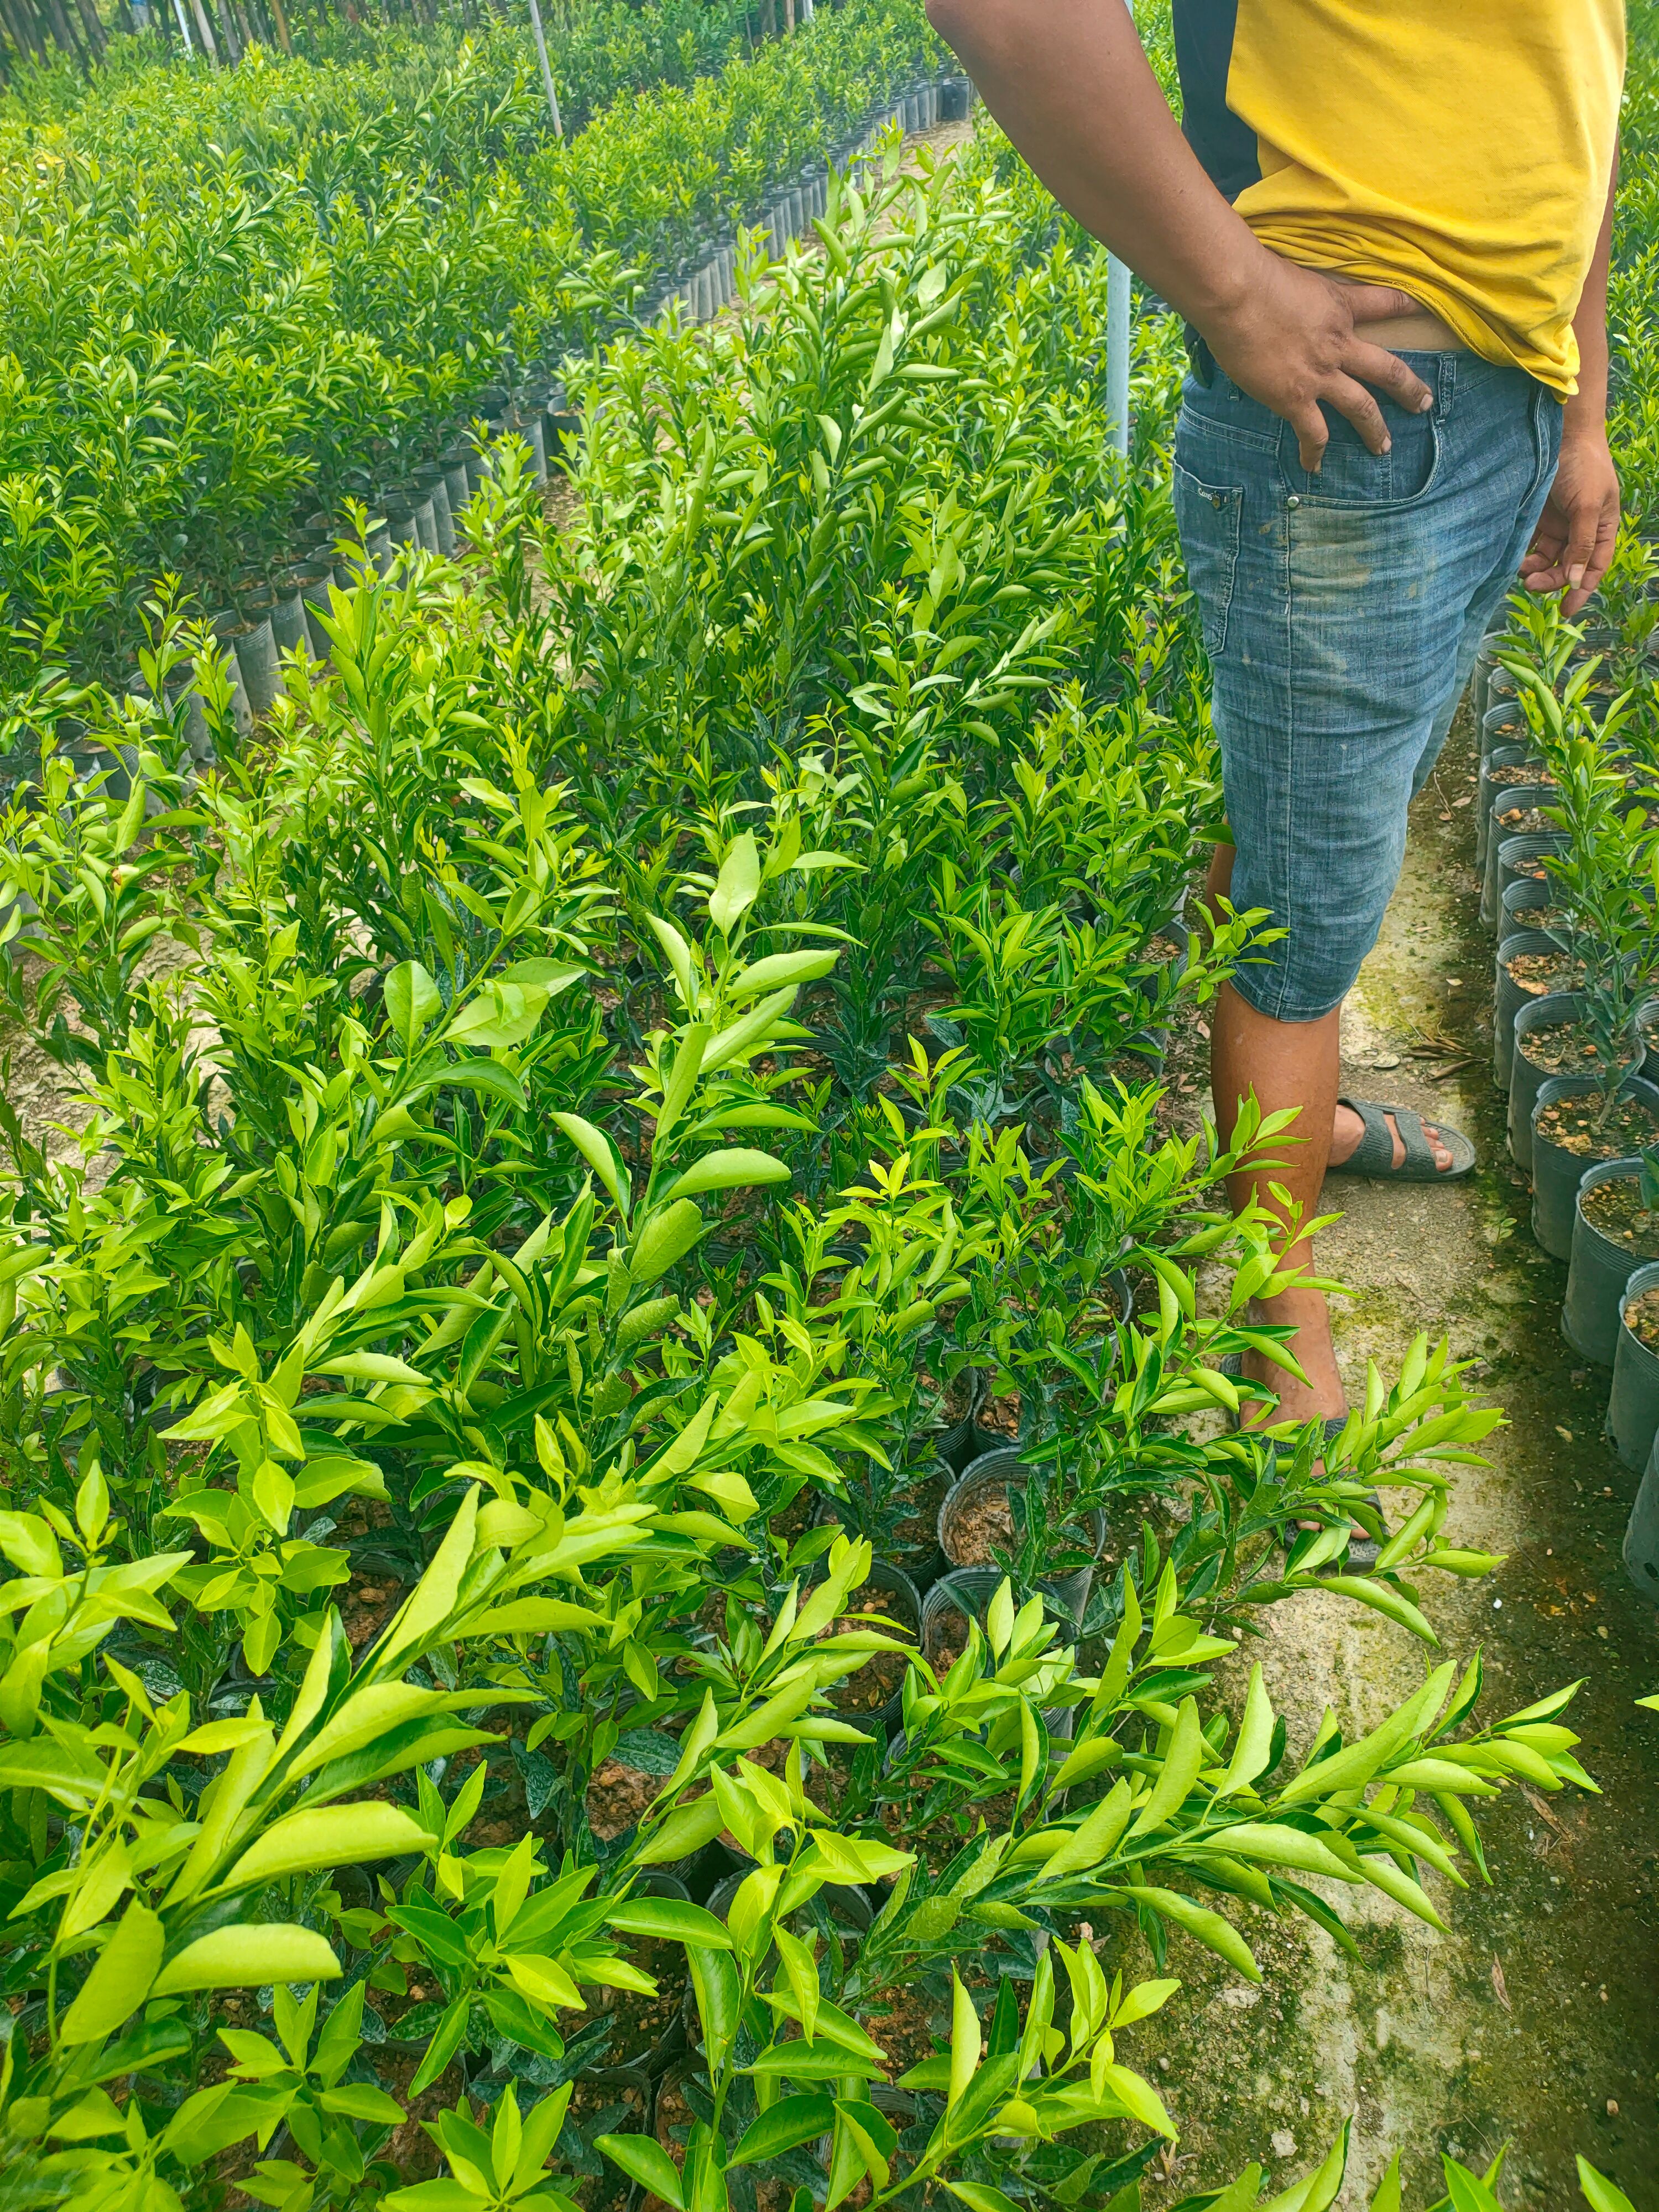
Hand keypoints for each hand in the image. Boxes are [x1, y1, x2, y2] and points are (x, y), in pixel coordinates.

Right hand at [1200, 253, 1434, 470]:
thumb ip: (1302, 291)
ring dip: (1375, 430)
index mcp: (1341, 308)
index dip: (1406, 308)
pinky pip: (1312, 433)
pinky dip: (1314, 452)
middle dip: (1409, 389)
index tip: (1420, 313)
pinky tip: (1314, 467)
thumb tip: (1286, 298)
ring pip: (1361, 408)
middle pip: (1388, 370)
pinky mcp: (1295, 398)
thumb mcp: (1296, 273)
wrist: (1236, 295)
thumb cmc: (1256, 275)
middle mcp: (1340, 345)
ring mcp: (1320, 375)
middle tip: (1423, 405)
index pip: (1385, 304)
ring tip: (1383, 447)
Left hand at [1520, 427, 1619, 615]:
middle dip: (1551, 579)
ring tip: (1520, 570)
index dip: (1581, 590)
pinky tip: (1513, 558)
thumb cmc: (1584, 466)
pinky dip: (1522, 554)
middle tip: (1531, 584)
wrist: (1563, 433)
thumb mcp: (1588, 506)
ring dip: (1534, 569)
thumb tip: (1575, 579)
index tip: (1566, 611)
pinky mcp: (1537, 516)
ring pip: (1546, 558)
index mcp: (1601, 528)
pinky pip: (1529, 543)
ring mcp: (1558, 523)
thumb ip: (1582, 543)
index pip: (1594, 567)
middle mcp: (1580, 529)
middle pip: (1566, 567)